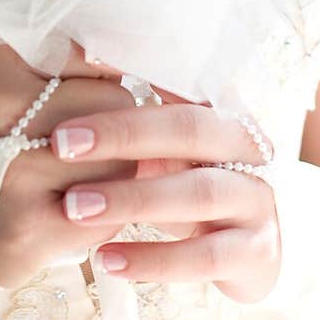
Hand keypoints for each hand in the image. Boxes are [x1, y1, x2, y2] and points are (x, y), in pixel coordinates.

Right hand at [0, 43, 144, 285]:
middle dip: (116, 121)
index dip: (103, 77)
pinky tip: (76, 206)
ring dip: (114, 168)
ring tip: (82, 172)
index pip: (91, 60)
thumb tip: (115, 58)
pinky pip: (108, 215)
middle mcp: (1, 125)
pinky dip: (105, 212)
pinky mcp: (30, 236)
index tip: (95, 92)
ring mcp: (16, 185)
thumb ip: (46, 54)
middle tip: (96, 136)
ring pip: (120, 162)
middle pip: (114, 106)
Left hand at [50, 103, 280, 303]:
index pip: (174, 90)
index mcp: (222, 111)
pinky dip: (155, 259)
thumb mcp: (166, 147)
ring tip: (75, 207)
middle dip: (123, 135)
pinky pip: (205, 257)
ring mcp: (258, 200)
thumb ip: (133, 113)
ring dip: (133, 198)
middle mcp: (248, 148)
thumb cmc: (188, 184)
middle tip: (60, 147)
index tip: (65, 109)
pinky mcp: (260, 253)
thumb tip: (80, 59)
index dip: (121, 96)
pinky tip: (107, 260)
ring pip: (199, 194)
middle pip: (190, 129)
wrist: (249, 249)